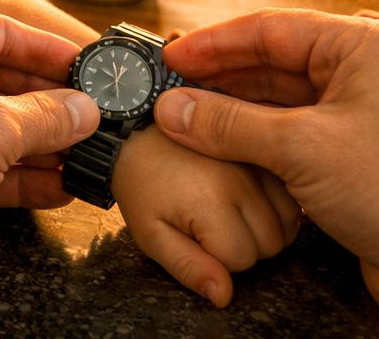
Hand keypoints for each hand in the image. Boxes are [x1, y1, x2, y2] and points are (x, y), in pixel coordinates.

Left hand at [112, 127, 298, 305]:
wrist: (137, 131)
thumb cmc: (141, 183)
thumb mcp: (150, 232)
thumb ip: (187, 267)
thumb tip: (224, 297)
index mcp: (212, 201)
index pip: (241, 261)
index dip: (217, 258)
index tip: (193, 235)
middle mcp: (242, 181)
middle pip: (270, 245)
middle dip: (243, 245)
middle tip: (208, 225)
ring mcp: (257, 163)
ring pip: (286, 225)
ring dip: (264, 228)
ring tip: (227, 213)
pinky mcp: (263, 152)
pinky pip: (290, 199)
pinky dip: (277, 208)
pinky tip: (247, 201)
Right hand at [154, 9, 378, 300]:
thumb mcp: (302, 149)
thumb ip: (230, 124)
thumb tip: (174, 110)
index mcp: (362, 49)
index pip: (271, 29)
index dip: (215, 42)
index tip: (173, 56)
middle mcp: (363, 76)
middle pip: (274, 62)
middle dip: (220, 77)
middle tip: (172, 89)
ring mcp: (361, 115)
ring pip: (282, 100)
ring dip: (235, 110)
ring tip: (188, 118)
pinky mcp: (356, 153)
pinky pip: (294, 133)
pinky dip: (256, 137)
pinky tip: (224, 146)